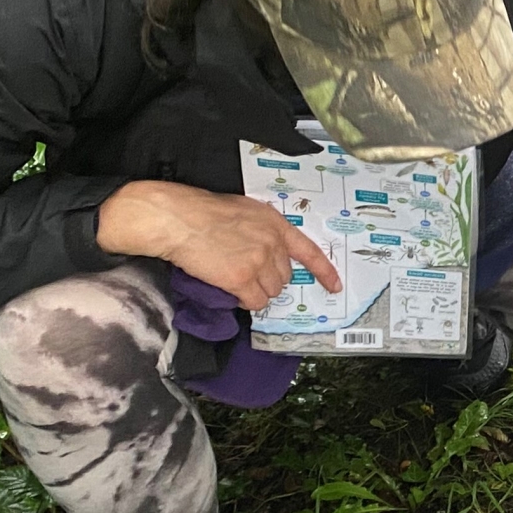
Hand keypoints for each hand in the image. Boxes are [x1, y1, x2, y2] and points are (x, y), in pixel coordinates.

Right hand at [96, 180, 340, 310]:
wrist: (177, 218)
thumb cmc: (201, 211)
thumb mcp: (242, 210)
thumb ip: (261, 230)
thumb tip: (264, 250)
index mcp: (275, 223)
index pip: (308, 251)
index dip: (324, 272)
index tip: (335, 286)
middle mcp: (272, 243)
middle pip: (284, 276)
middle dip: (268, 278)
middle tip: (244, 271)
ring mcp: (259, 262)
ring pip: (271, 292)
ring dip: (256, 291)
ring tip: (233, 277)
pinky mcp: (242, 279)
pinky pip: (254, 302)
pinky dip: (244, 301)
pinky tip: (230, 290)